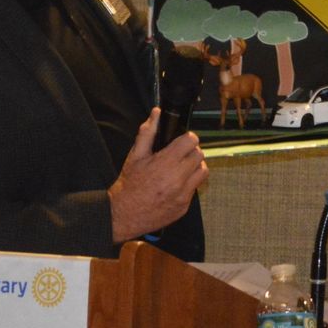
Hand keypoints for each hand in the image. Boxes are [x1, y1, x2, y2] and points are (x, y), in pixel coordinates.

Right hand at [109, 109, 207, 242]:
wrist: (124, 213)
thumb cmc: (129, 184)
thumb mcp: (136, 155)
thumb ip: (147, 132)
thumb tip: (156, 114)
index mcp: (166, 162)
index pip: (191, 141)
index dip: (187, 138)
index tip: (182, 141)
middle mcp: (178, 178)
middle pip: (199, 155)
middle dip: (191, 152)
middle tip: (180, 155)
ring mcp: (183, 194)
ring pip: (202, 172)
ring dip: (195, 167)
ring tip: (182, 169)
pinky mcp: (184, 206)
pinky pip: (195, 189)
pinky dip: (189, 184)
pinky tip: (176, 185)